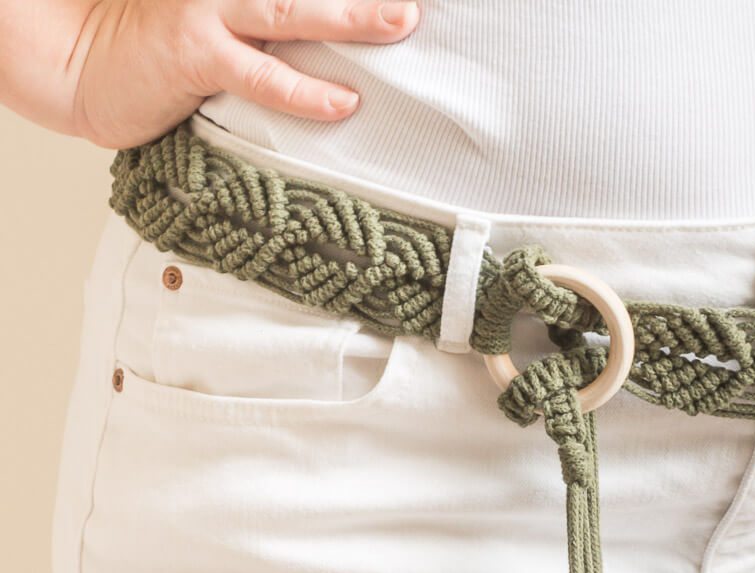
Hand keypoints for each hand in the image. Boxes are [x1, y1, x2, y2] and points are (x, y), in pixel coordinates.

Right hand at [69, 0, 419, 148]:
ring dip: (350, 18)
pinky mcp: (194, 58)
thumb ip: (274, 19)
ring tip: (401, 22)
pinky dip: (304, 91)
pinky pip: (259, 75)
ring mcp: (208, 14)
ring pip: (291, 10)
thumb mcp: (221, 16)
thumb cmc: (157, 45)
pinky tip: (344, 102)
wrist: (75, 61)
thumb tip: (340, 33)